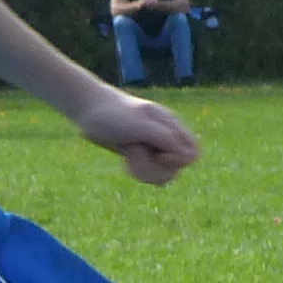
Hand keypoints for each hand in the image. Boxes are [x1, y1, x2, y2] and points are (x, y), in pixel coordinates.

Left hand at [72, 87, 197, 183]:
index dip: (178, 160)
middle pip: (179, 167)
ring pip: (166, 174)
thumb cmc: (112, 115)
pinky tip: (127, 159)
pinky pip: (152, 174)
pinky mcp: (145, 155)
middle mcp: (168, 137)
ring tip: (129, 154)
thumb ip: (165, 138)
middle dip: (159, 168)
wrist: (89, 108)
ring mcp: (156, 147)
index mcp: (171, 125)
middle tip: (138, 152)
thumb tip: (190, 156)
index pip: (193, 153)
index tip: (158, 154)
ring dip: (147, 171)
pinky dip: (140, 171)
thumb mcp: (138, 126)